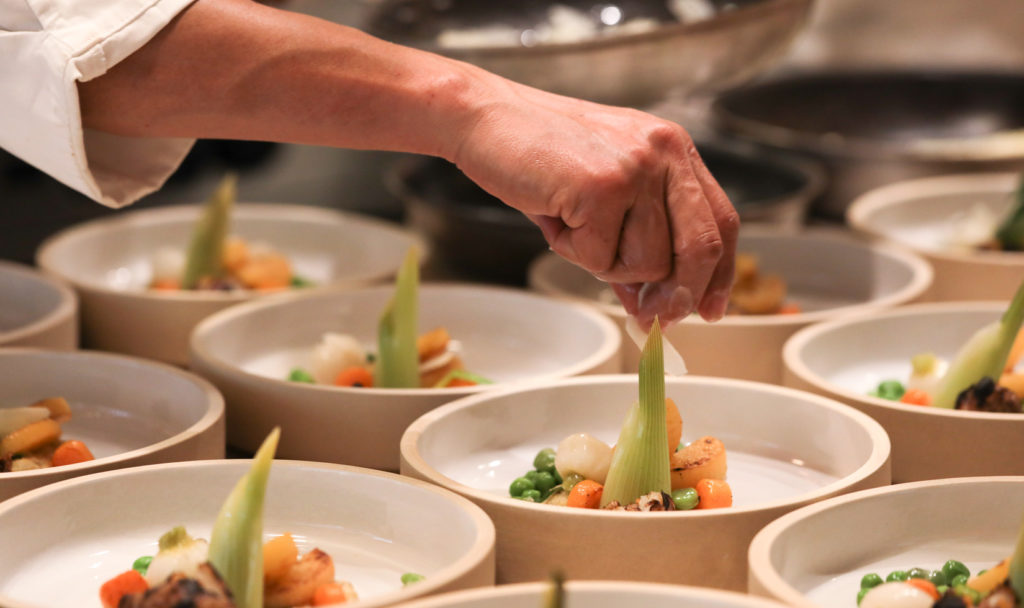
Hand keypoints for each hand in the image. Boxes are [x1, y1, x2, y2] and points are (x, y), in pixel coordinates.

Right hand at [451, 78, 737, 326]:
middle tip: (649, 315)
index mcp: (674, 149)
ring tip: (571, 224)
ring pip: (648, 262)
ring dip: (605, 263)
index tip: (709, 310)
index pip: (721, 221)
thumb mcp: (601, 195)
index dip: (718, 274)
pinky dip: (572, 252)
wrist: (486, 118)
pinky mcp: (603, 187)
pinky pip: (600, 258)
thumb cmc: (540, 154)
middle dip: (676, 294)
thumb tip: (650, 308)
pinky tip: (554, 216)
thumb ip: (634, 243)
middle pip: (701, 248)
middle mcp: (665, 153)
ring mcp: (636, 168)